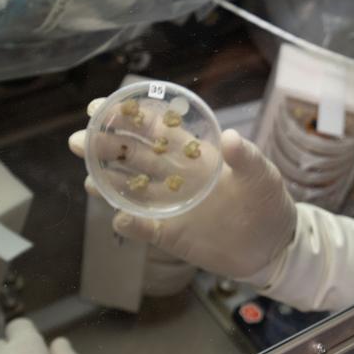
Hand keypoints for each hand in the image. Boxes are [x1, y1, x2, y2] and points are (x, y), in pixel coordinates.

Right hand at [69, 99, 297, 282]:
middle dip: (105, 146)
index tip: (100, 107)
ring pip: (130, 190)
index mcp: (194, 155)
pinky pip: (143, 228)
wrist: (274, 246)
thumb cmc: (269, 204)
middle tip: (78, 140)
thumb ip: (247, 158)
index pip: (155, 130)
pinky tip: (118, 218)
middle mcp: (176, 176)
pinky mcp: (171, 235)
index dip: (128, 117)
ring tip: (87, 177)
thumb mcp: (264, 176)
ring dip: (106, 182)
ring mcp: (171, 206)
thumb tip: (231, 137)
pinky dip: (130, 224)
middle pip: (133, 157)